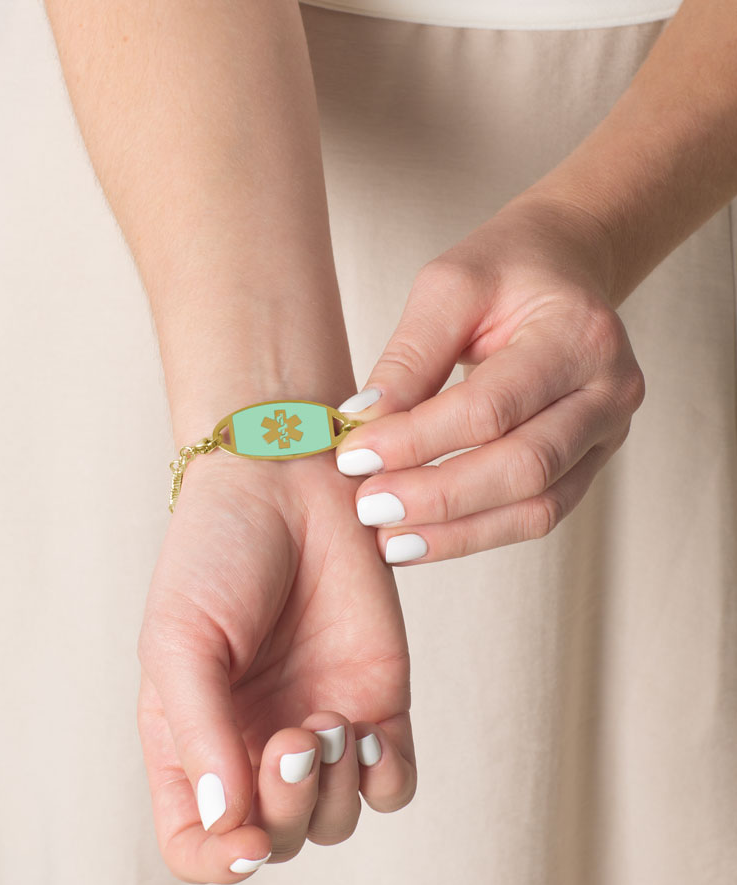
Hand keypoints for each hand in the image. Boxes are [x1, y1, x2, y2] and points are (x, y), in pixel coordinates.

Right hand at [137, 451, 414, 882]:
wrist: (283, 479)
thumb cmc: (213, 552)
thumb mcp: (178, 639)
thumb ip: (199, 733)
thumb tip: (228, 824)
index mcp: (193, 733)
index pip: (196, 839)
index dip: (217, 861)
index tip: (247, 838)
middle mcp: (253, 737)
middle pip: (278, 834)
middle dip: (289, 810)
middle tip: (293, 739)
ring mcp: (317, 719)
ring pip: (337, 817)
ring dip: (335, 793)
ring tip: (326, 721)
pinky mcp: (375, 694)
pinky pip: (391, 779)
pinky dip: (383, 778)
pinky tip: (366, 732)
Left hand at [334, 195, 645, 564]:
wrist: (564, 269)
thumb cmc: (504, 271)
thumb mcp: (449, 287)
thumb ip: (409, 358)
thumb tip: (360, 422)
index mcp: (578, 334)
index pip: (490, 406)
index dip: (417, 440)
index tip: (353, 456)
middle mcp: (608, 391)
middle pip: (523, 467)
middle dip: (437, 496)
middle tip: (369, 507)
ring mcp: (607, 434)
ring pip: (536, 507)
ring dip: (456, 532)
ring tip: (388, 539)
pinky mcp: (588, 464)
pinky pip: (537, 514)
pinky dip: (476, 533)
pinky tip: (422, 538)